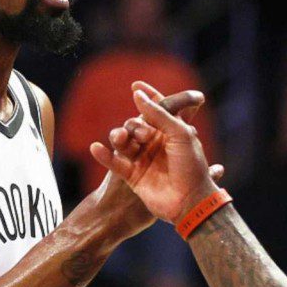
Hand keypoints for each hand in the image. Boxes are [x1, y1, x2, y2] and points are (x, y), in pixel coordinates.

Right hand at [90, 81, 220, 223]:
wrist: (189, 202)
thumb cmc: (191, 166)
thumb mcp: (180, 134)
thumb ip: (159, 114)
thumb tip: (138, 95)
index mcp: (171, 132)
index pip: (158, 109)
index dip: (148, 96)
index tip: (136, 85)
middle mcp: (156, 144)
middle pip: (136, 124)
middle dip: (136, 125)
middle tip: (145, 135)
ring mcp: (143, 160)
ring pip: (123, 142)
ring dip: (119, 137)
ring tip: (121, 139)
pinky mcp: (133, 176)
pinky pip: (115, 163)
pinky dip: (104, 155)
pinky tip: (96, 148)